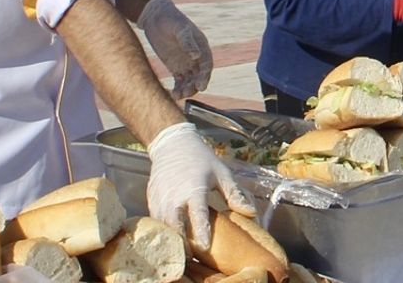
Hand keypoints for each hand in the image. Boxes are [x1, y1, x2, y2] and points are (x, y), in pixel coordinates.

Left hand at [138, 0, 212, 97]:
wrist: (155, 16)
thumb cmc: (170, 19)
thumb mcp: (179, 29)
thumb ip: (188, 42)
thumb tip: (196, 56)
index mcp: (201, 47)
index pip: (206, 65)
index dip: (205, 77)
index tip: (201, 86)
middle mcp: (196, 57)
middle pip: (199, 76)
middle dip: (195, 86)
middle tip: (187, 93)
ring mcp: (186, 63)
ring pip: (190, 81)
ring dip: (186, 89)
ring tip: (178, 95)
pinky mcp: (175, 67)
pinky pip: (180, 81)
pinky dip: (178, 88)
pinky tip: (173, 94)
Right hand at [146, 122, 255, 248]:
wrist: (172, 145)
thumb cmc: (201, 159)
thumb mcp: (221, 173)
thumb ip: (234, 194)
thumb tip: (251, 213)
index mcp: (194, 188)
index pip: (197, 214)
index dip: (201, 232)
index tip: (205, 248)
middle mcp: (174, 195)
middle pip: (175, 225)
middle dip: (182, 243)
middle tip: (192, 257)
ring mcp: (160, 197)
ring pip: (163, 225)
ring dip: (172, 239)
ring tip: (183, 252)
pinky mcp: (151, 199)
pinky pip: (155, 220)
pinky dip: (163, 230)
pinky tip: (172, 237)